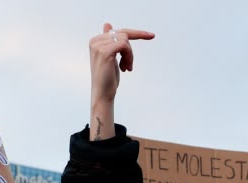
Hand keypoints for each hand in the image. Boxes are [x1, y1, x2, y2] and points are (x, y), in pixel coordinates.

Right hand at [89, 23, 154, 140]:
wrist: (103, 94)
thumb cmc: (107, 78)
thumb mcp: (110, 56)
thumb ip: (109, 41)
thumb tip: (107, 24)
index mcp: (95, 40)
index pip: (119, 31)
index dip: (136, 34)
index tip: (152, 36)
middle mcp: (95, 41)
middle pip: (124, 34)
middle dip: (130, 51)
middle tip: (128, 66)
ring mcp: (99, 46)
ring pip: (125, 40)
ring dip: (130, 55)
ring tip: (126, 68)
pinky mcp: (105, 51)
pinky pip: (125, 46)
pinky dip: (129, 57)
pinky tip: (126, 68)